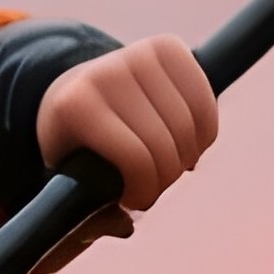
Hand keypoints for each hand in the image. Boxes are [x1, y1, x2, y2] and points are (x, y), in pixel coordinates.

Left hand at [31, 34, 218, 271]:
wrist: (72, 92)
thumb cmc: (73, 149)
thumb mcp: (68, 184)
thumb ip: (87, 215)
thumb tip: (124, 227)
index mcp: (76, 106)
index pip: (135, 159)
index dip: (144, 192)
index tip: (132, 201)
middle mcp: (107, 71)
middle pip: (166, 144)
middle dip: (165, 178)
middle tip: (152, 186)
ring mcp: (138, 53)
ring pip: (190, 125)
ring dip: (186, 159)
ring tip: (168, 167)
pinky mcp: (168, 46)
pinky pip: (205, 102)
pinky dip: (204, 134)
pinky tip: (186, 146)